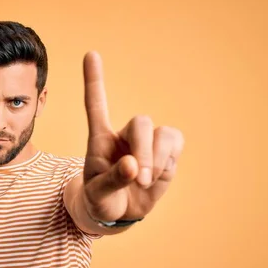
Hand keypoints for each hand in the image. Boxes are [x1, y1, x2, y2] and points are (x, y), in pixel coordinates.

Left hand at [82, 51, 183, 221]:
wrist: (118, 213)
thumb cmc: (100, 199)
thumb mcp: (97, 194)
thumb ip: (111, 180)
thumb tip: (132, 166)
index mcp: (99, 139)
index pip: (96, 104)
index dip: (94, 80)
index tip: (90, 54)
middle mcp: (125, 135)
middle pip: (141, 122)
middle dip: (144, 150)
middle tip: (137, 178)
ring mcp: (147, 142)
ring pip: (163, 133)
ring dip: (156, 159)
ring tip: (143, 182)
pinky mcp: (167, 153)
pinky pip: (176, 145)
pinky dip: (167, 162)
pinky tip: (155, 177)